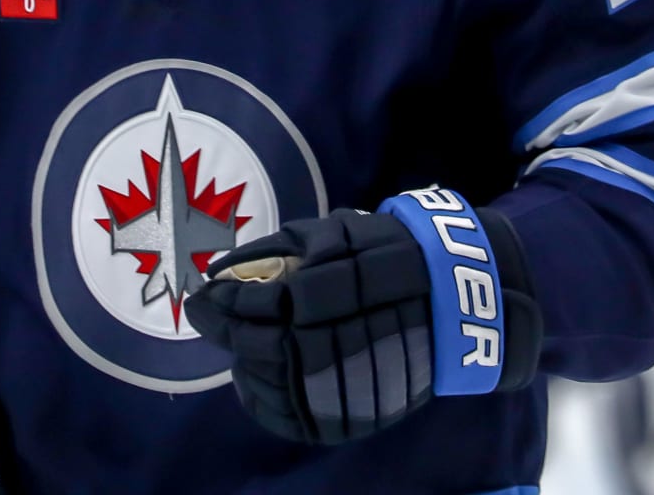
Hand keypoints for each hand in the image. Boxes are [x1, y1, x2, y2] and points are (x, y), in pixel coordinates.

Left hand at [185, 193, 541, 445]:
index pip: (253, 307)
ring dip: (242, 361)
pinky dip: (261, 400)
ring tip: (238, 341)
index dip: (221, 302)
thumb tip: (217, 272)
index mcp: (323, 297)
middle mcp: (331, 346)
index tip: (202, 294)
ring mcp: (342, 387)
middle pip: (256, 346)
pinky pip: (290, 419)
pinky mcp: (351, 415)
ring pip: (269, 384)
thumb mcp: (329, 233)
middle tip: (207, 316)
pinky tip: (252, 377)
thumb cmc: (382, 252)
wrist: (452, 296)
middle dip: (226, 331)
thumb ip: (271, 252)